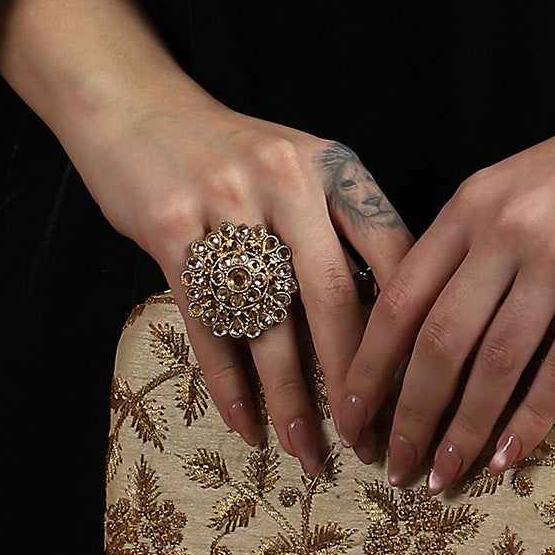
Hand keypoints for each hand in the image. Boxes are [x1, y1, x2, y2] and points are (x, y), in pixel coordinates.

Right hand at [65, 85, 413, 477]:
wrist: (137, 106)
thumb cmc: (230, 152)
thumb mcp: (300, 168)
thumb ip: (339, 228)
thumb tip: (387, 321)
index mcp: (333, 166)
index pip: (391, 252)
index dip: (408, 326)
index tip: (418, 388)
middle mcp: (287, 181)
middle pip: (334, 297)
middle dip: (355, 380)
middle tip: (366, 440)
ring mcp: (226, 203)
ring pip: (270, 322)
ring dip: (291, 397)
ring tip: (305, 448)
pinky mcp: (171, 229)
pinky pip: (209, 324)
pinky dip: (229, 383)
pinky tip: (246, 423)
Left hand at [330, 0, 554, 489]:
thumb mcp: (513, 183)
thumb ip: (469, 242)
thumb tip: (427, 328)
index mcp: (471, 204)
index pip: (401, 298)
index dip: (370, 366)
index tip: (351, 416)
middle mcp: (506, 232)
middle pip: (439, 341)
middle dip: (410, 414)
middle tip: (395, 467)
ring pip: (494, 364)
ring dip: (463, 430)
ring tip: (443, 475)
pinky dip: (529, 419)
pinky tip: (506, 456)